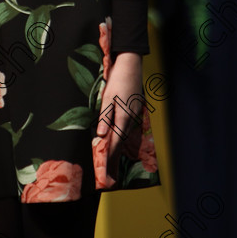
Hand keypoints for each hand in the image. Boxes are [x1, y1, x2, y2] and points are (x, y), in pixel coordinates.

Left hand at [95, 52, 143, 178]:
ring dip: (118, 147)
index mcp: (123, 116)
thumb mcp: (107, 96)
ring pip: (125, 134)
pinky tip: (118, 140)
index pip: (115, 141)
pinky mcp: (134, 108)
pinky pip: (127, 127)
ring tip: (112, 162)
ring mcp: (134, 113)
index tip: (106, 170)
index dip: (110, 156)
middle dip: (115, 157)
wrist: (131, 63)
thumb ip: (105, 116)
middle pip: (121, 141)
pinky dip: (122, 136)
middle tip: (109, 174)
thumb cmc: (117, 78)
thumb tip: (102, 135)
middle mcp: (130, 117)